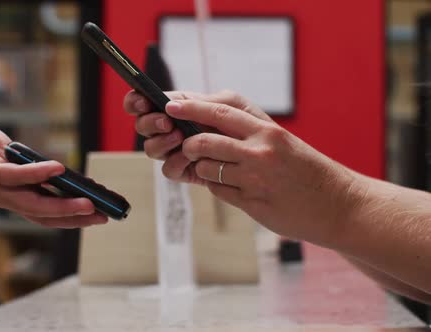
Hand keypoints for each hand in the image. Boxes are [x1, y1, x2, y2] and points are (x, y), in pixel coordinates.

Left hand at [124, 90, 356, 245]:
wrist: (335, 203)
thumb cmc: (303, 168)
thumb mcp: (280, 139)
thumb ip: (247, 129)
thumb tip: (206, 119)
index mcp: (267, 130)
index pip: (221, 111)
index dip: (192, 107)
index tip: (170, 105)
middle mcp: (260, 150)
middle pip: (207, 139)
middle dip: (188, 142)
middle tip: (184, 145)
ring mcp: (256, 177)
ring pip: (207, 167)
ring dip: (202, 168)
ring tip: (211, 168)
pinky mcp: (252, 202)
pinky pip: (218, 190)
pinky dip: (216, 186)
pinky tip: (229, 186)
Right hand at [124, 90, 271, 184]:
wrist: (272, 162)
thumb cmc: (253, 126)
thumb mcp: (230, 105)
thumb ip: (201, 102)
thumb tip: (170, 104)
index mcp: (180, 107)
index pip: (146, 101)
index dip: (135, 101)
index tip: (140, 102)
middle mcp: (173, 129)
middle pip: (143, 126)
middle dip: (149, 123)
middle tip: (166, 123)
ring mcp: (177, 151)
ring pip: (152, 148)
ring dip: (161, 142)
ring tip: (179, 138)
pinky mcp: (186, 172)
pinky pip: (169, 169)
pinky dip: (175, 162)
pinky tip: (188, 157)